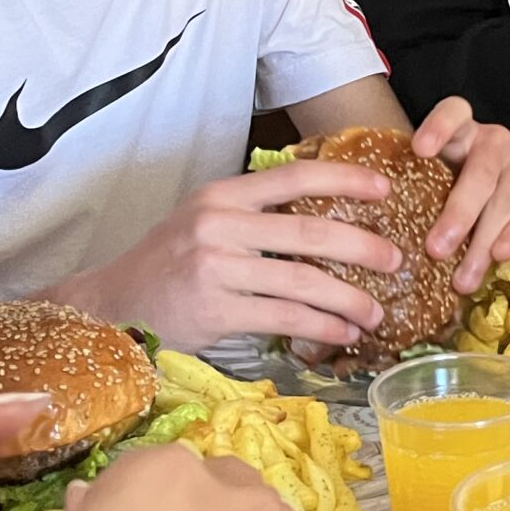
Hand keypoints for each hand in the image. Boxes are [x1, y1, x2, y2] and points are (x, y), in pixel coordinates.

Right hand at [55, 161, 409, 354]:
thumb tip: (328, 220)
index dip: (345, 179)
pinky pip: (284, 318)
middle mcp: (219, 224)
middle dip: (363, 247)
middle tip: (397, 260)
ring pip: (302, 281)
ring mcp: (215, 267)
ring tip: (376, 313)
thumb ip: (254, 214)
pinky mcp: (215, 310)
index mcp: (222, 194)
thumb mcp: (204, 221)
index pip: (293, 176)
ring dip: (349, 300)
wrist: (112, 306)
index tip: (385, 188)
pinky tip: (343, 334)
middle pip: (309, 232)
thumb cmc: (169, 264)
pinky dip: (321, 327)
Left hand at [410, 98, 509, 293]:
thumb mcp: (434, 175)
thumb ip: (415, 187)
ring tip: (463, 277)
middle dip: (458, 213)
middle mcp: (495, 141)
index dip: (439, 127)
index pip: (454, 113)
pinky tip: (499, 257)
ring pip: (504, 200)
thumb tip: (374, 232)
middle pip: (480, 173)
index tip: (420, 150)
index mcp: (461, 131)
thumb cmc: (454, 184)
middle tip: (436, 249)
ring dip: (481, 242)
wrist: (503, 184)